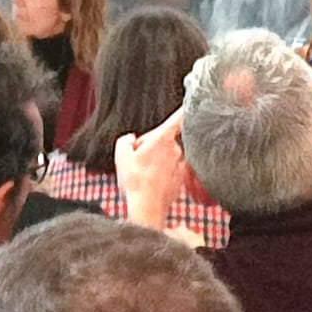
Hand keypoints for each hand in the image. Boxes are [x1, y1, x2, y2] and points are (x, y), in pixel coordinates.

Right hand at [115, 109, 185, 228]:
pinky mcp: (182, 178)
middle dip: (153, 145)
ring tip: (143, 174)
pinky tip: (151, 182)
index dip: (184, 109)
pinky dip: (163, 174)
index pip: (177, 118)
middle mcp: (176, 149)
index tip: (191, 103)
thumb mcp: (120, 155)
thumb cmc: (135, 180)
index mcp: (162, 139)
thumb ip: (125, 141)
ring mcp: (180, 164)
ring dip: (157, 161)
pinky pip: (171, 170)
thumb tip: (131, 139)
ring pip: (168, 156)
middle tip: (138, 158)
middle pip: (165, 140)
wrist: (148, 207)